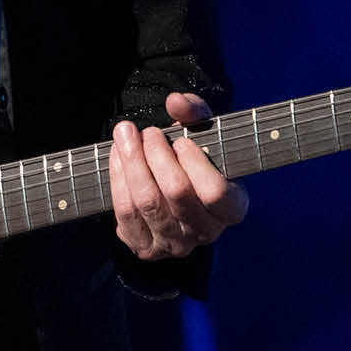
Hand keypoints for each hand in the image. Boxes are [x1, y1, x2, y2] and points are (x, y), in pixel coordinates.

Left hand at [110, 93, 248, 260]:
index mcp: (232, 208)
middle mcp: (206, 232)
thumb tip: (175, 102)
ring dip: (132, 162)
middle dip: (156, 154)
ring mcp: (175, 244)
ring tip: (126, 135)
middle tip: (149, 131)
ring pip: (147, 202)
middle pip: (176, 192)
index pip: (216, 192)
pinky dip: (118, 179)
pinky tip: (117, 156)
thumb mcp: (203, 131)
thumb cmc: (195, 158)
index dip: (195, 163)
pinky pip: (125, 213)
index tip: (181, 141)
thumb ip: (195, 112)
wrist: (175, 191)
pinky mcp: (145, 248)